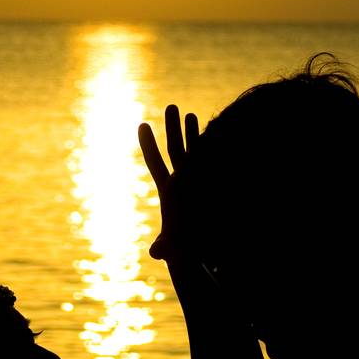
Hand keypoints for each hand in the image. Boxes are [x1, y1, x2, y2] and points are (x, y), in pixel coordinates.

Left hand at [138, 103, 198, 261]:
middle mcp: (180, 182)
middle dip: (172, 127)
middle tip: (171, 105)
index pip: (156, 163)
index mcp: (168, 191)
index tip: (142, 124)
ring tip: (188, 113)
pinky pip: (210, 162)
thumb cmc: (184, 250)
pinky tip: (215, 133)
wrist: (197, 252)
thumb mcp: (174, 248)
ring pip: (193, 151)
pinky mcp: (209, 186)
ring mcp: (196, 182)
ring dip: (191, 132)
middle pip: (174, 149)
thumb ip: (164, 248)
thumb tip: (157, 253)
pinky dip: (211, 147)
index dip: (149, 145)